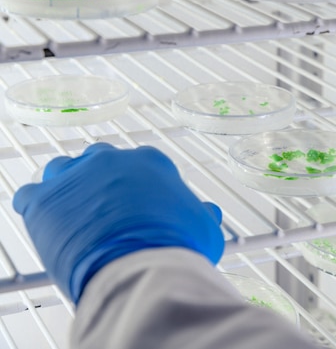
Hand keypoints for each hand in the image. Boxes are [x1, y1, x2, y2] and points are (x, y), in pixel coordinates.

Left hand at [13, 143, 223, 303]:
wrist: (142, 267)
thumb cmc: (177, 246)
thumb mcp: (204, 229)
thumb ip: (203, 216)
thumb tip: (209, 213)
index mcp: (150, 162)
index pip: (142, 165)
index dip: (141, 186)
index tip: (142, 204)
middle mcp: (111, 160)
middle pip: (102, 161)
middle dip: (104, 180)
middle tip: (109, 209)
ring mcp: (75, 177)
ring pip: (65, 170)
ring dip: (69, 186)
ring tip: (76, 211)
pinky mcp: (45, 201)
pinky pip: (32, 195)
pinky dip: (38, 206)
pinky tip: (49, 220)